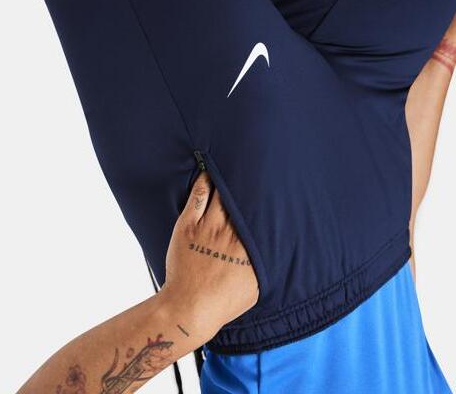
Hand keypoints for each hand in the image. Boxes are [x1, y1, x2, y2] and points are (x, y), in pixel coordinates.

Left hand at [161, 172, 258, 340]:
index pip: (260, 212)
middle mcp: (230, 231)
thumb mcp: (257, 283)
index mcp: (250, 245)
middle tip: (254, 160)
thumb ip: (267, 259)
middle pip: (241, 197)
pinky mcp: (187, 225)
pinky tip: (209, 169)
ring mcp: (208, 226)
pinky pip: (198, 196)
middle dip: (248, 179)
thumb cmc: (225, 299)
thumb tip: (279, 244)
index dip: (265, 196)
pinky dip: (205, 180)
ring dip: (227, 175)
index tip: (273, 181)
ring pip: (220, 192)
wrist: (191, 307)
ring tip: (232, 159)